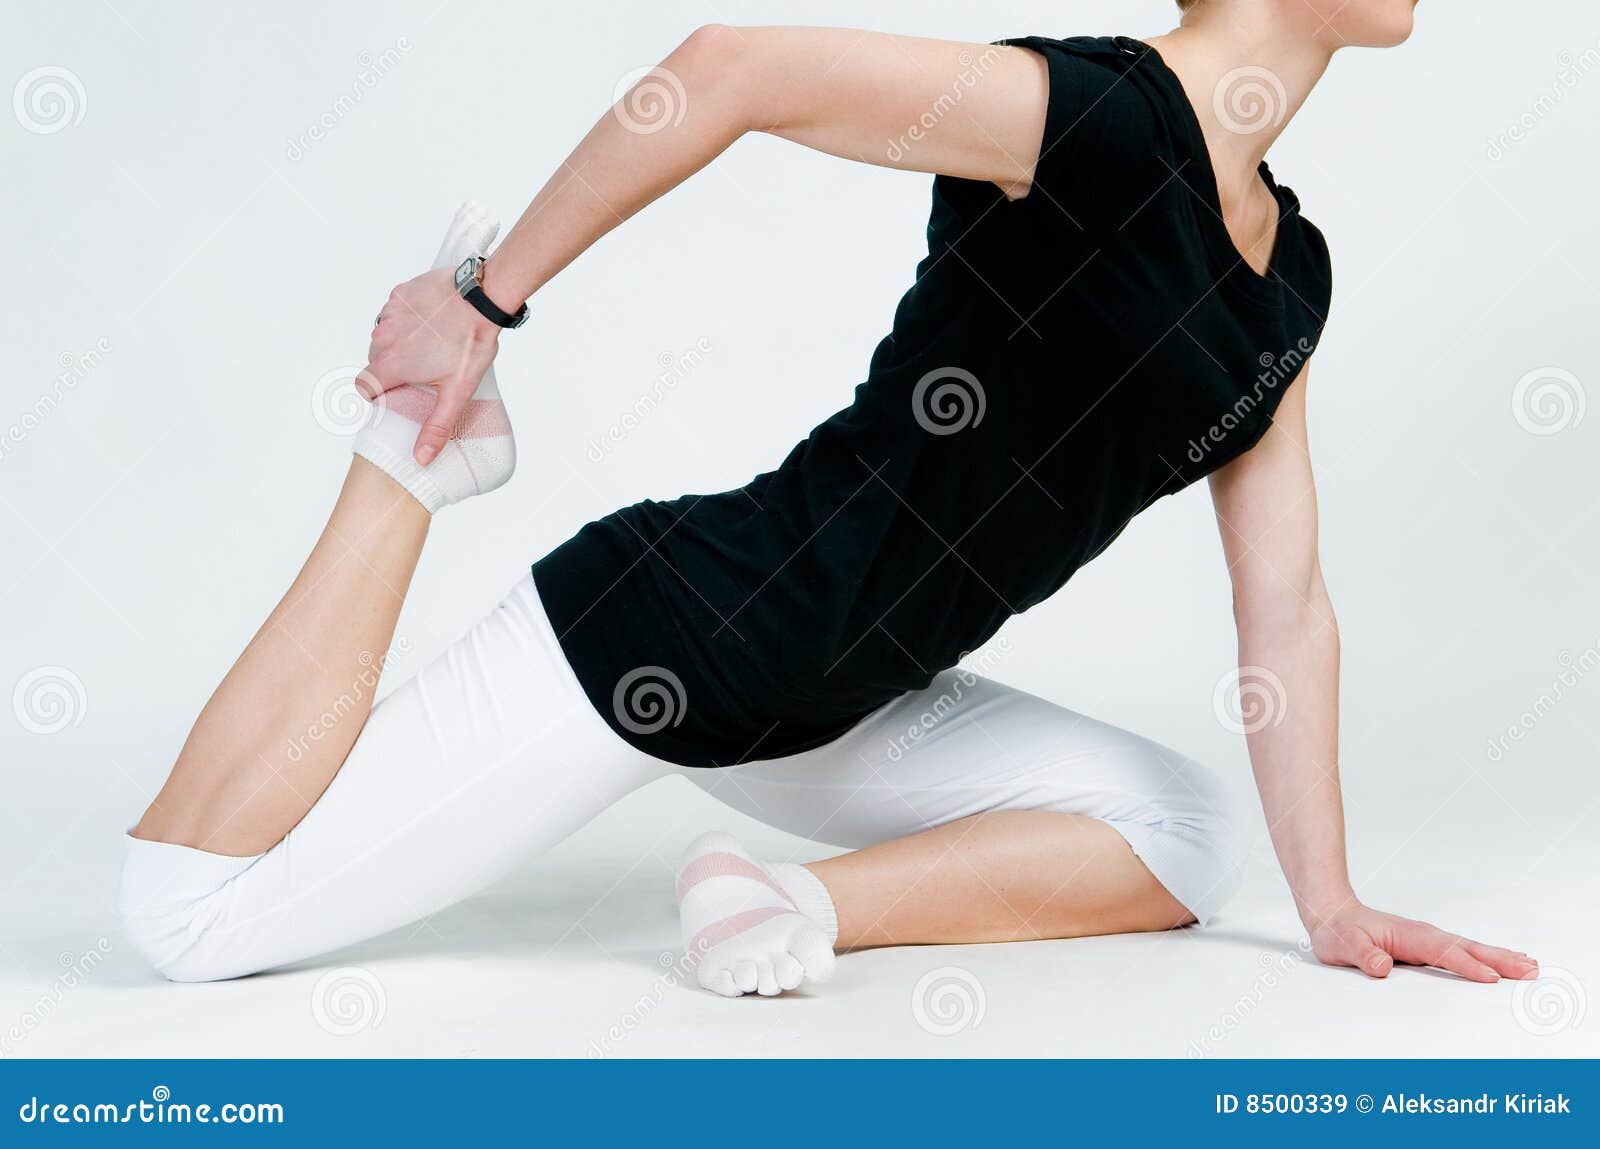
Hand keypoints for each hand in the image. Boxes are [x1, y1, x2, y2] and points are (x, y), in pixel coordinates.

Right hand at [363, 267, 501, 464]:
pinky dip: (407, 318)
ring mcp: (390, 312)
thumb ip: (436, 426)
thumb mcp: (457, 392)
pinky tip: (430, 320)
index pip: (363, 387)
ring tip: (431, 342)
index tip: (396, 390)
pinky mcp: (399, 294)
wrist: (482, 297)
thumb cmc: (470, 343)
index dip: (378, 392)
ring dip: (400, 341)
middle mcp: (383, 336)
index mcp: (392, 363)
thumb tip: (421, 457)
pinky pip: (394, 312)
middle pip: (375, 360)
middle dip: (394, 366)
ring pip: (384, 335)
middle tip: (424, 367)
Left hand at [1307, 902, 1537, 982]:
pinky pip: (1462, 953)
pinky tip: (1501, 964)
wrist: (1332, 914)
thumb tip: (1381, 964)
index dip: (1466, 966)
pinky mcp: (1428, 947)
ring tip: (1529, 966)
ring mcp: (1428, 940)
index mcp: (1408, 935)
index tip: (1491, 978)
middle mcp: (1424, 935)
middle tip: (1530, 970)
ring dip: (1499, 958)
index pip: (1442, 953)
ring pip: (1469, 949)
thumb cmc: (1338, 930)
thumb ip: (1361, 954)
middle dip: (1498, 960)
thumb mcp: (1342, 944)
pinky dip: (1485, 958)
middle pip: (1467, 948)